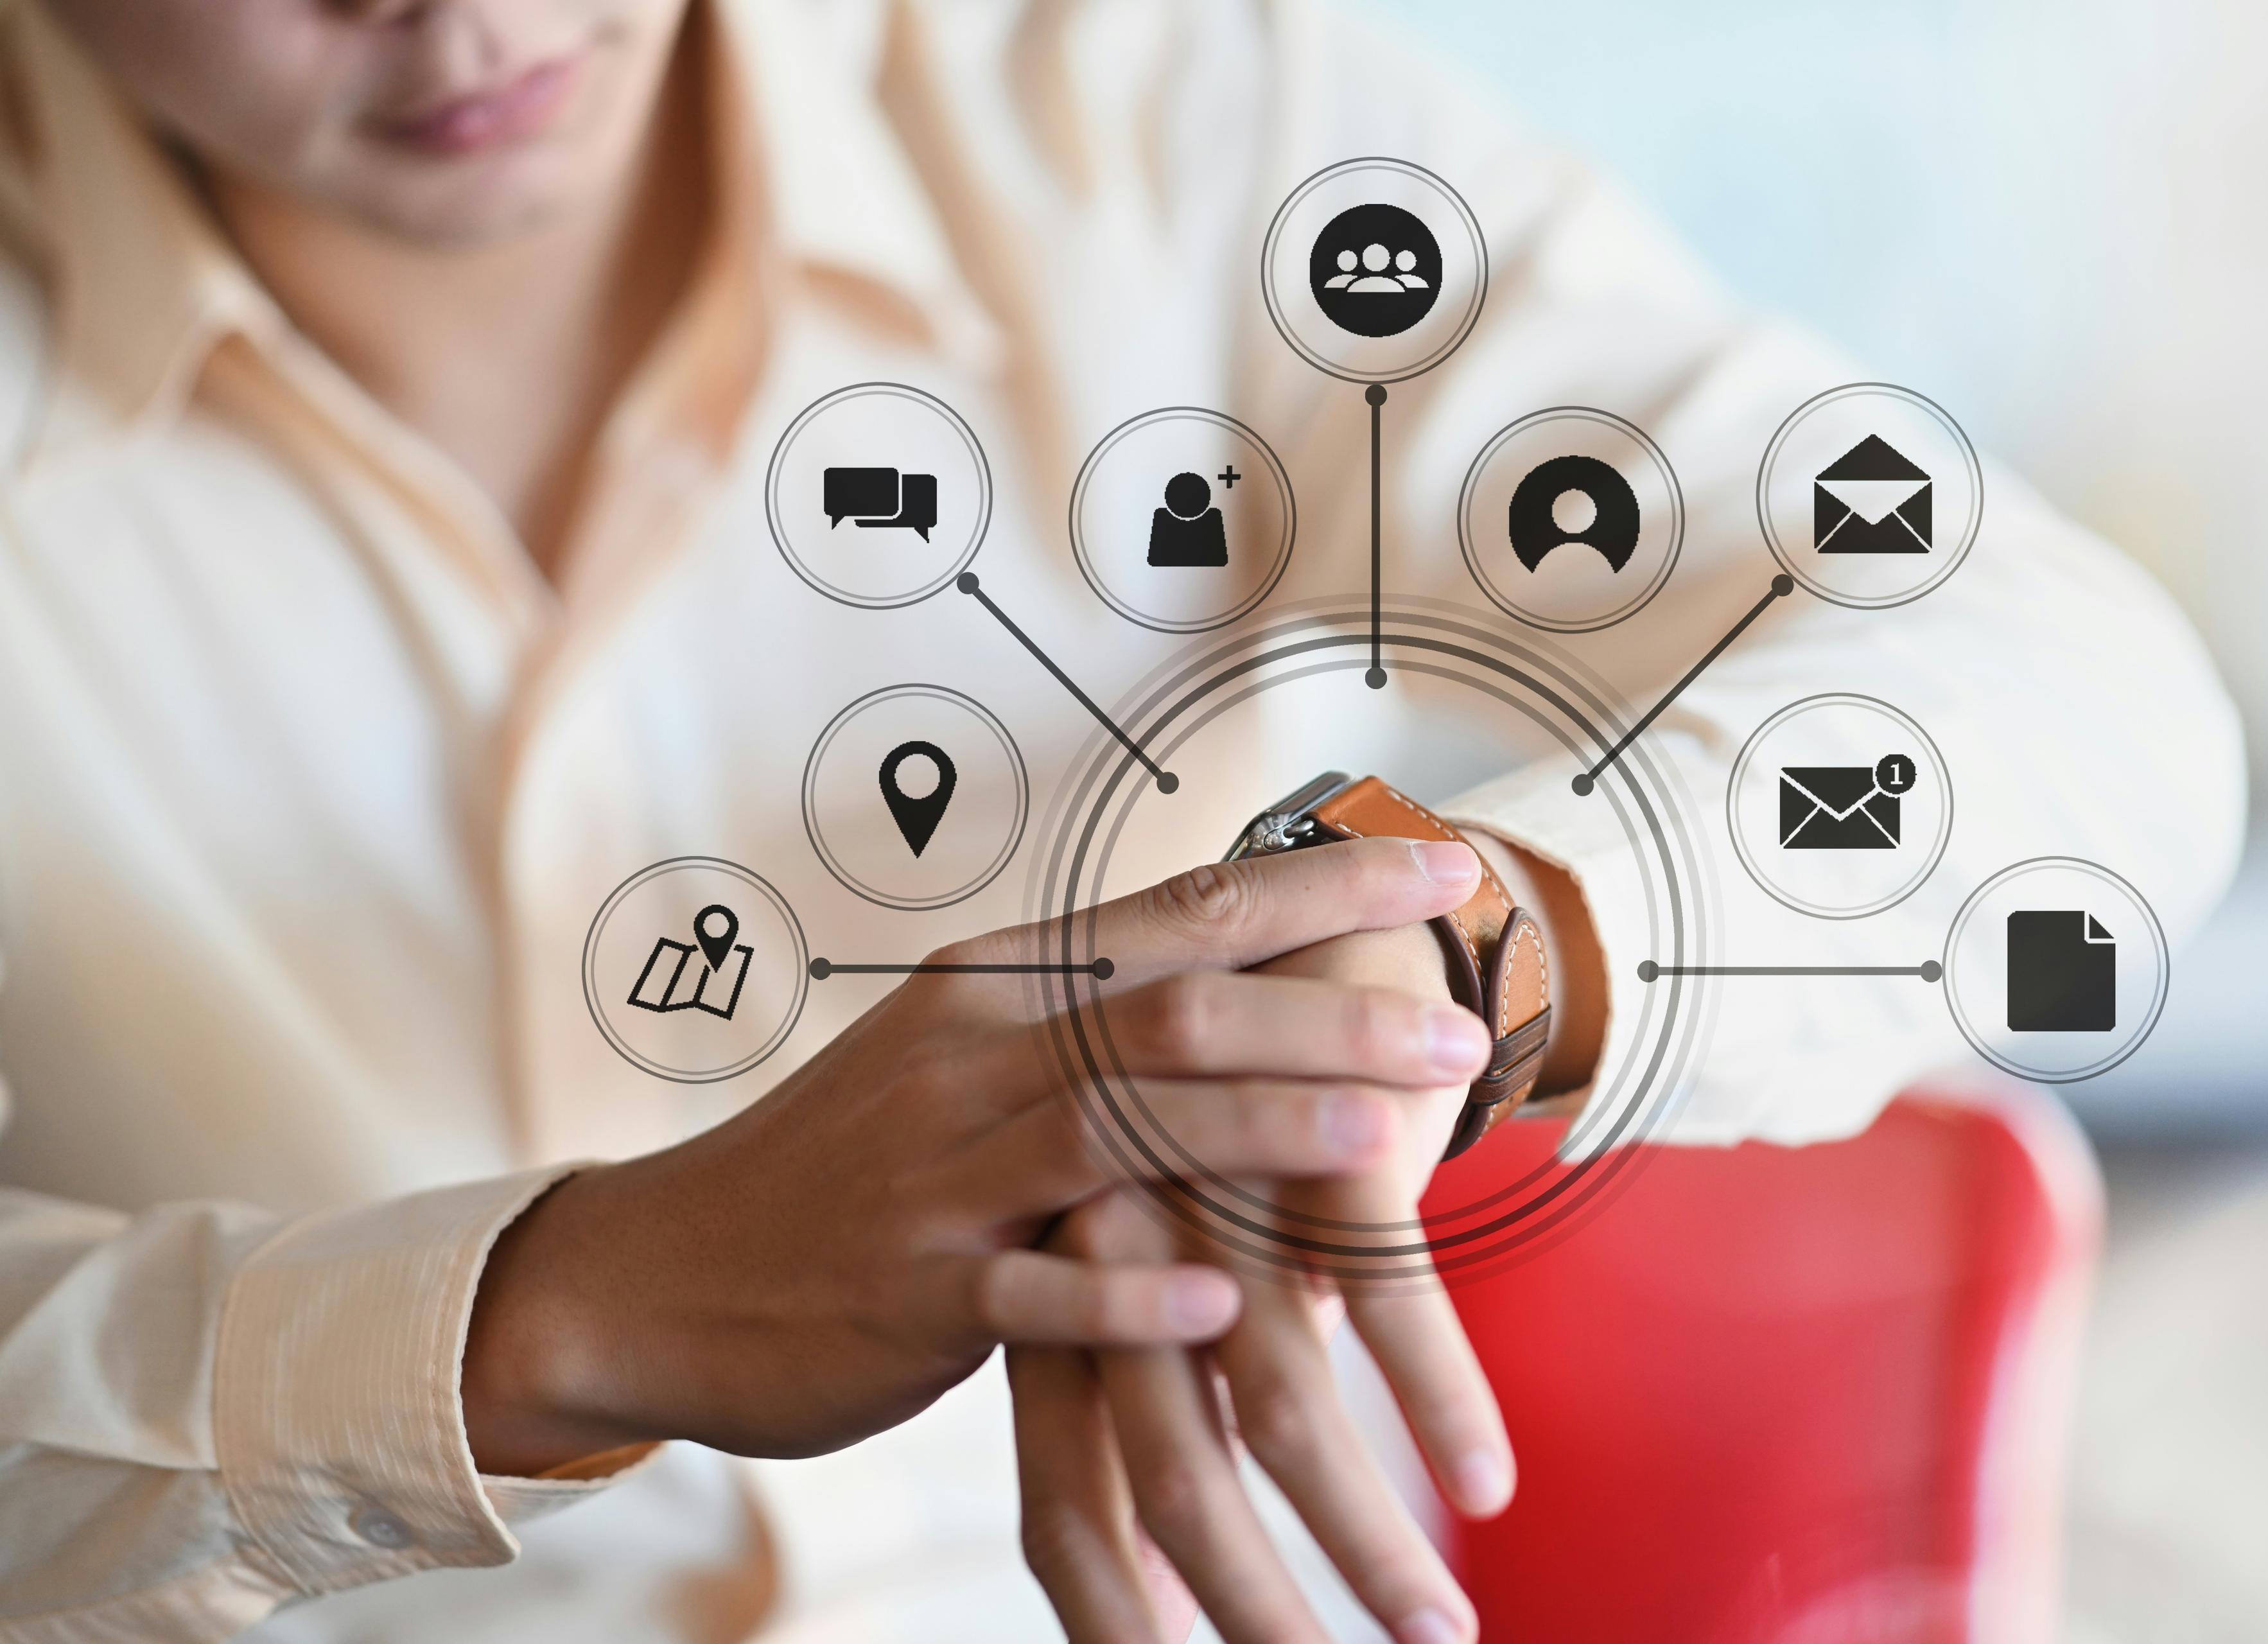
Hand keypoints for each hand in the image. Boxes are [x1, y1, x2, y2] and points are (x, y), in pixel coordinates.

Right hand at [460, 838, 1492, 1474]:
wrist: (660, 1271)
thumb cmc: (849, 1166)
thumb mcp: (963, 1062)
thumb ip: (1096, 1025)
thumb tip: (1253, 986)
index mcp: (1000, 987)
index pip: (1189, 912)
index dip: (1326, 889)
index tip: (1448, 872)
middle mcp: (975, 1059)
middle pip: (1177, 1013)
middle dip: (1332, 1018)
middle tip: (1462, 1040)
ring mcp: (941, 1176)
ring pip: (1117, 1131)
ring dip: (1260, 1131)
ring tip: (1387, 1143)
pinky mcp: (914, 1296)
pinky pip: (1033, 1293)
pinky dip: (1129, 1293)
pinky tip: (1220, 1301)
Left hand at [1014, 919, 1507, 1643]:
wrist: (1305, 925)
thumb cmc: (1222, 1115)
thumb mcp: (1160, 1251)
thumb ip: (1146, 1386)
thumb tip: (1156, 1557)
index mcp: (1068, 1284)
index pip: (1064, 1485)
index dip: (1107, 1609)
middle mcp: (1131, 1248)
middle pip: (1166, 1471)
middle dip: (1245, 1607)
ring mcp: (1222, 1193)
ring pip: (1289, 1405)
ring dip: (1369, 1539)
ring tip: (1434, 1640)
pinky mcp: (1324, 1144)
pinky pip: (1390, 1297)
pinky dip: (1440, 1400)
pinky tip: (1484, 1485)